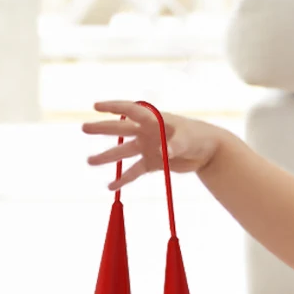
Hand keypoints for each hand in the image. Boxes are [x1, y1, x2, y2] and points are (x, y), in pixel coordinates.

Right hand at [82, 101, 223, 186]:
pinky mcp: (153, 163)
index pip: (131, 110)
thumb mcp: (188, 139)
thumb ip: (174, 145)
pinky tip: (111, 187)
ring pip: (124, 152)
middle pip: (121, 130)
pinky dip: (124, 179)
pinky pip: (135, 171)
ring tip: (89, 161)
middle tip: (84, 128)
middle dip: (103, 129)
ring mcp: (148, 147)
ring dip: (107, 157)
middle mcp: (148, 132)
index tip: (96, 106)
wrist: (209, 152)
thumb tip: (162, 152)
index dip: (113, 107)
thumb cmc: (199, 137)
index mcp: (155, 119)